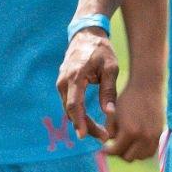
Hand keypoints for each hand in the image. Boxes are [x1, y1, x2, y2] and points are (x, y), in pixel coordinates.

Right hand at [56, 28, 118, 142]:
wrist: (86, 34)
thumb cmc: (101, 50)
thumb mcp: (110, 67)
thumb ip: (109, 90)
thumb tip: (109, 112)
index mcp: (76, 75)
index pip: (74, 104)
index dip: (79, 122)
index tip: (84, 136)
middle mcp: (64, 81)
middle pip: (71, 111)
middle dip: (85, 126)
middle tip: (103, 137)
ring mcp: (61, 82)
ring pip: (69, 109)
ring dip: (82, 122)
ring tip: (100, 132)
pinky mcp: (62, 84)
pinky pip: (69, 103)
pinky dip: (78, 114)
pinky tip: (89, 122)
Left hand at [105, 78, 163, 161]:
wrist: (148, 85)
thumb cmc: (128, 97)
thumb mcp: (114, 114)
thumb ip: (110, 131)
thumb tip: (107, 145)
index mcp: (130, 131)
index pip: (116, 151)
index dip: (107, 150)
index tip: (104, 148)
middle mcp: (143, 137)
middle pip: (128, 157)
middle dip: (119, 152)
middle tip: (115, 145)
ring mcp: (154, 136)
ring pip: (140, 157)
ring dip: (132, 153)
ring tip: (126, 144)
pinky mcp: (160, 133)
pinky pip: (151, 151)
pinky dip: (143, 151)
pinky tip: (136, 142)